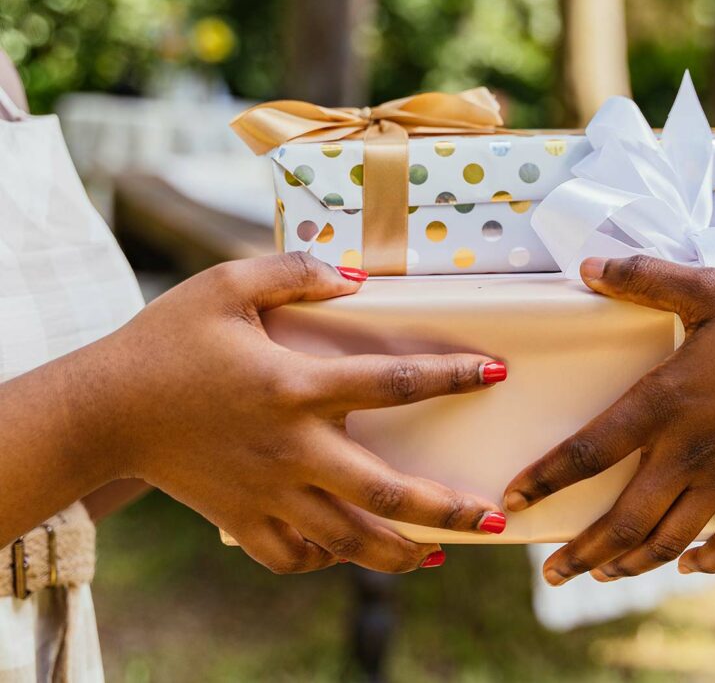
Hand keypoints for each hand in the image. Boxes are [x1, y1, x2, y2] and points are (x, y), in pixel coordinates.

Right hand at [84, 252, 507, 572]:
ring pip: (348, 539)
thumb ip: (294, 271)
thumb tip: (356, 279)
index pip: (394, 382)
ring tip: (440, 556)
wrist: (101, 410)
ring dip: (400, 553)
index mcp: (296, 386)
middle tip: (494, 519)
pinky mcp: (241, 519)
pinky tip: (347, 550)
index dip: (452, 375)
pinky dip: (325, 558)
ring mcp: (268, 492)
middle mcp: (292, 448)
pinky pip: (294, 556)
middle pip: (386, 491)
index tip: (496, 372)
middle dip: (448, 509)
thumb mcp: (225, 285)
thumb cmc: (165, 340)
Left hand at [505, 255, 714, 583]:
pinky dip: (706, 561)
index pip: (588, 451)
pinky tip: (689, 565)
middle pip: (623, 519)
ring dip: (630, 563)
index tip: (513, 503)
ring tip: (601, 574)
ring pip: (668, 540)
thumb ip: (648, 277)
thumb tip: (590, 265)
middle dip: (580, 552)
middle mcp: (689, 453)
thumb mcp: (714, 287)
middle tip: (550, 573)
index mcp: (666, 403)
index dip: (545, 480)